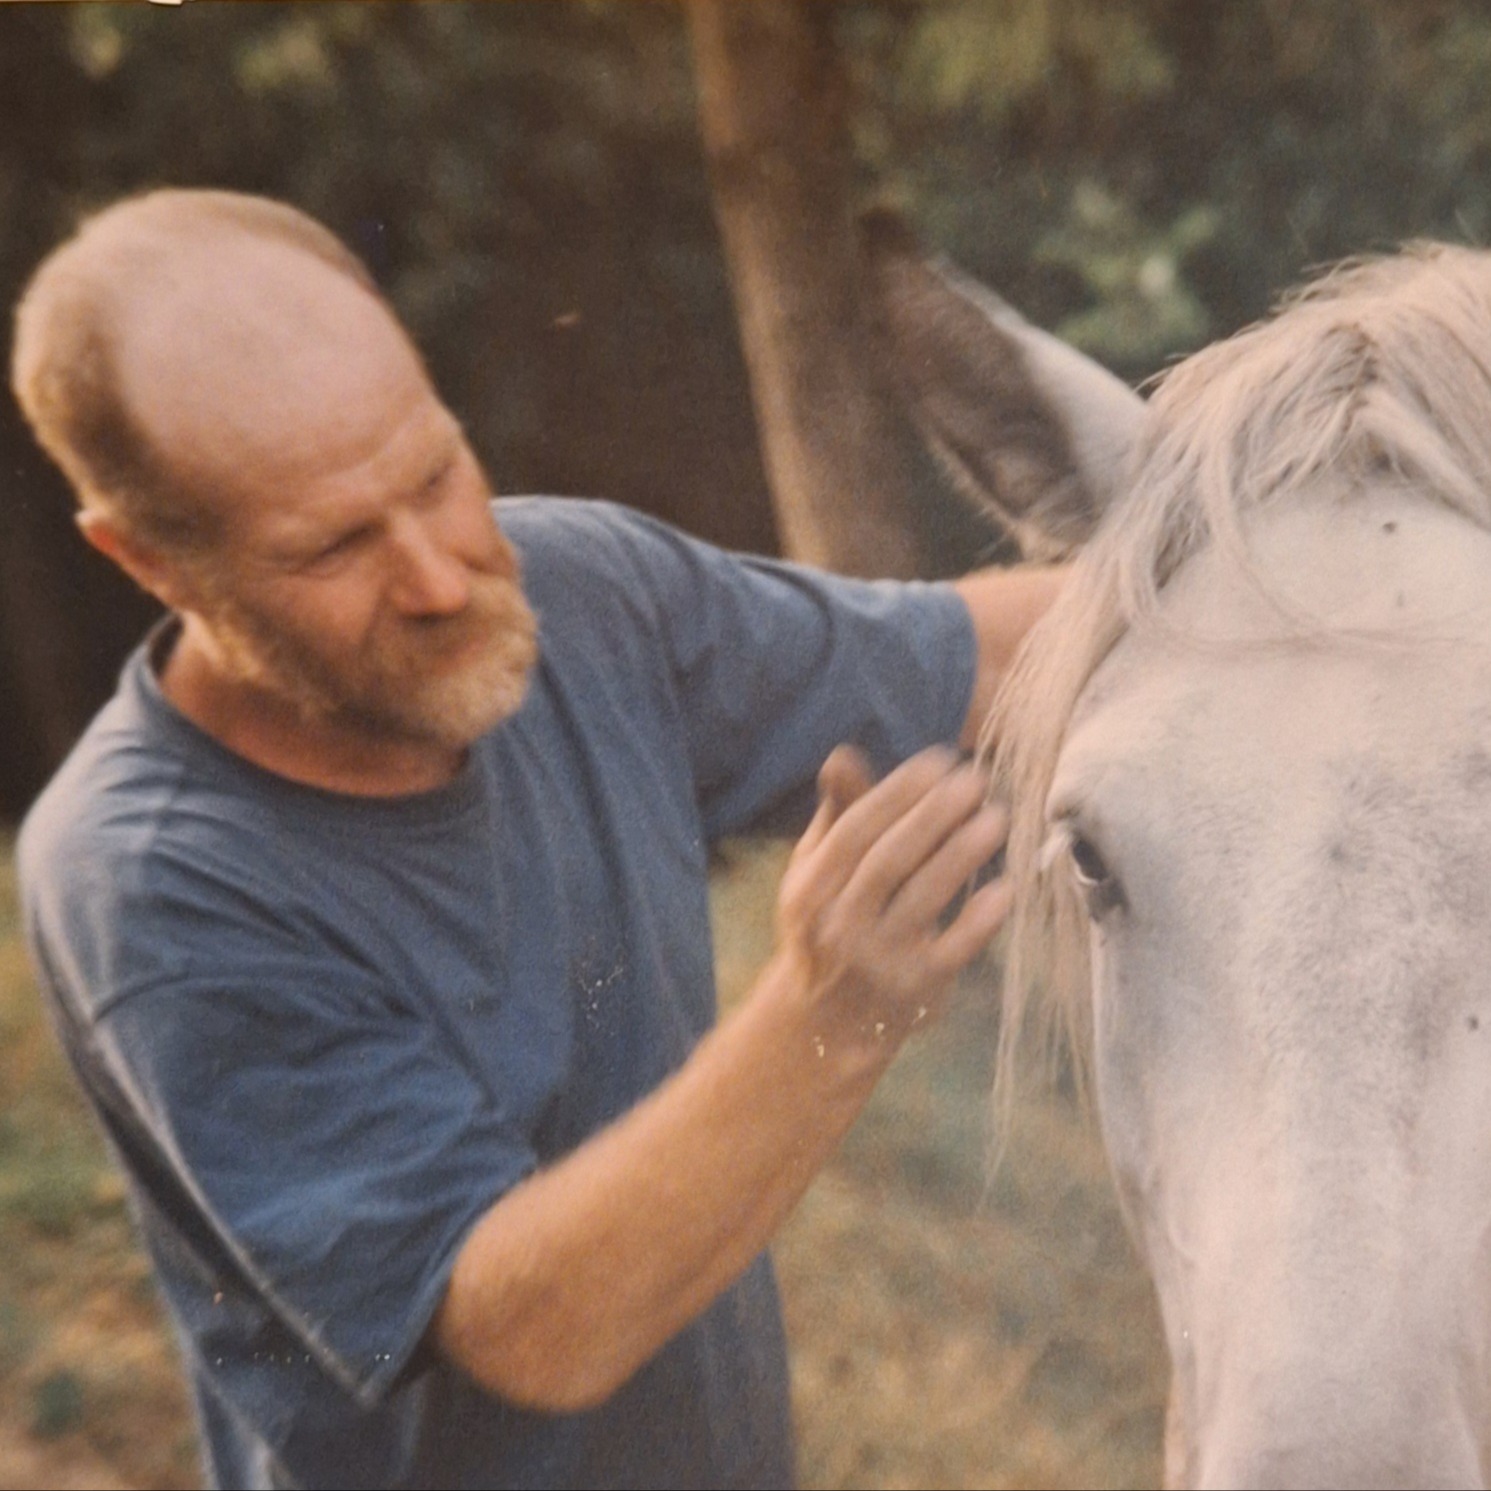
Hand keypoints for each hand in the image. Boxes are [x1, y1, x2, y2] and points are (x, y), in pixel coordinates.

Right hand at [774, 744, 1011, 1057]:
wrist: (824, 1024)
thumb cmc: (827, 927)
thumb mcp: (816, 874)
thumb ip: (837, 816)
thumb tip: (843, 754)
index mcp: (810, 889)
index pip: (856, 830)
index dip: (898, 792)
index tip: (940, 761)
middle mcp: (840, 923)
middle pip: (891, 859)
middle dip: (934, 815)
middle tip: (976, 781)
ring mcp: (879, 958)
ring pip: (924, 897)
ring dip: (962, 854)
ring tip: (996, 819)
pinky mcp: (917, 988)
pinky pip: (954, 950)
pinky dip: (979, 921)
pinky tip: (1005, 888)